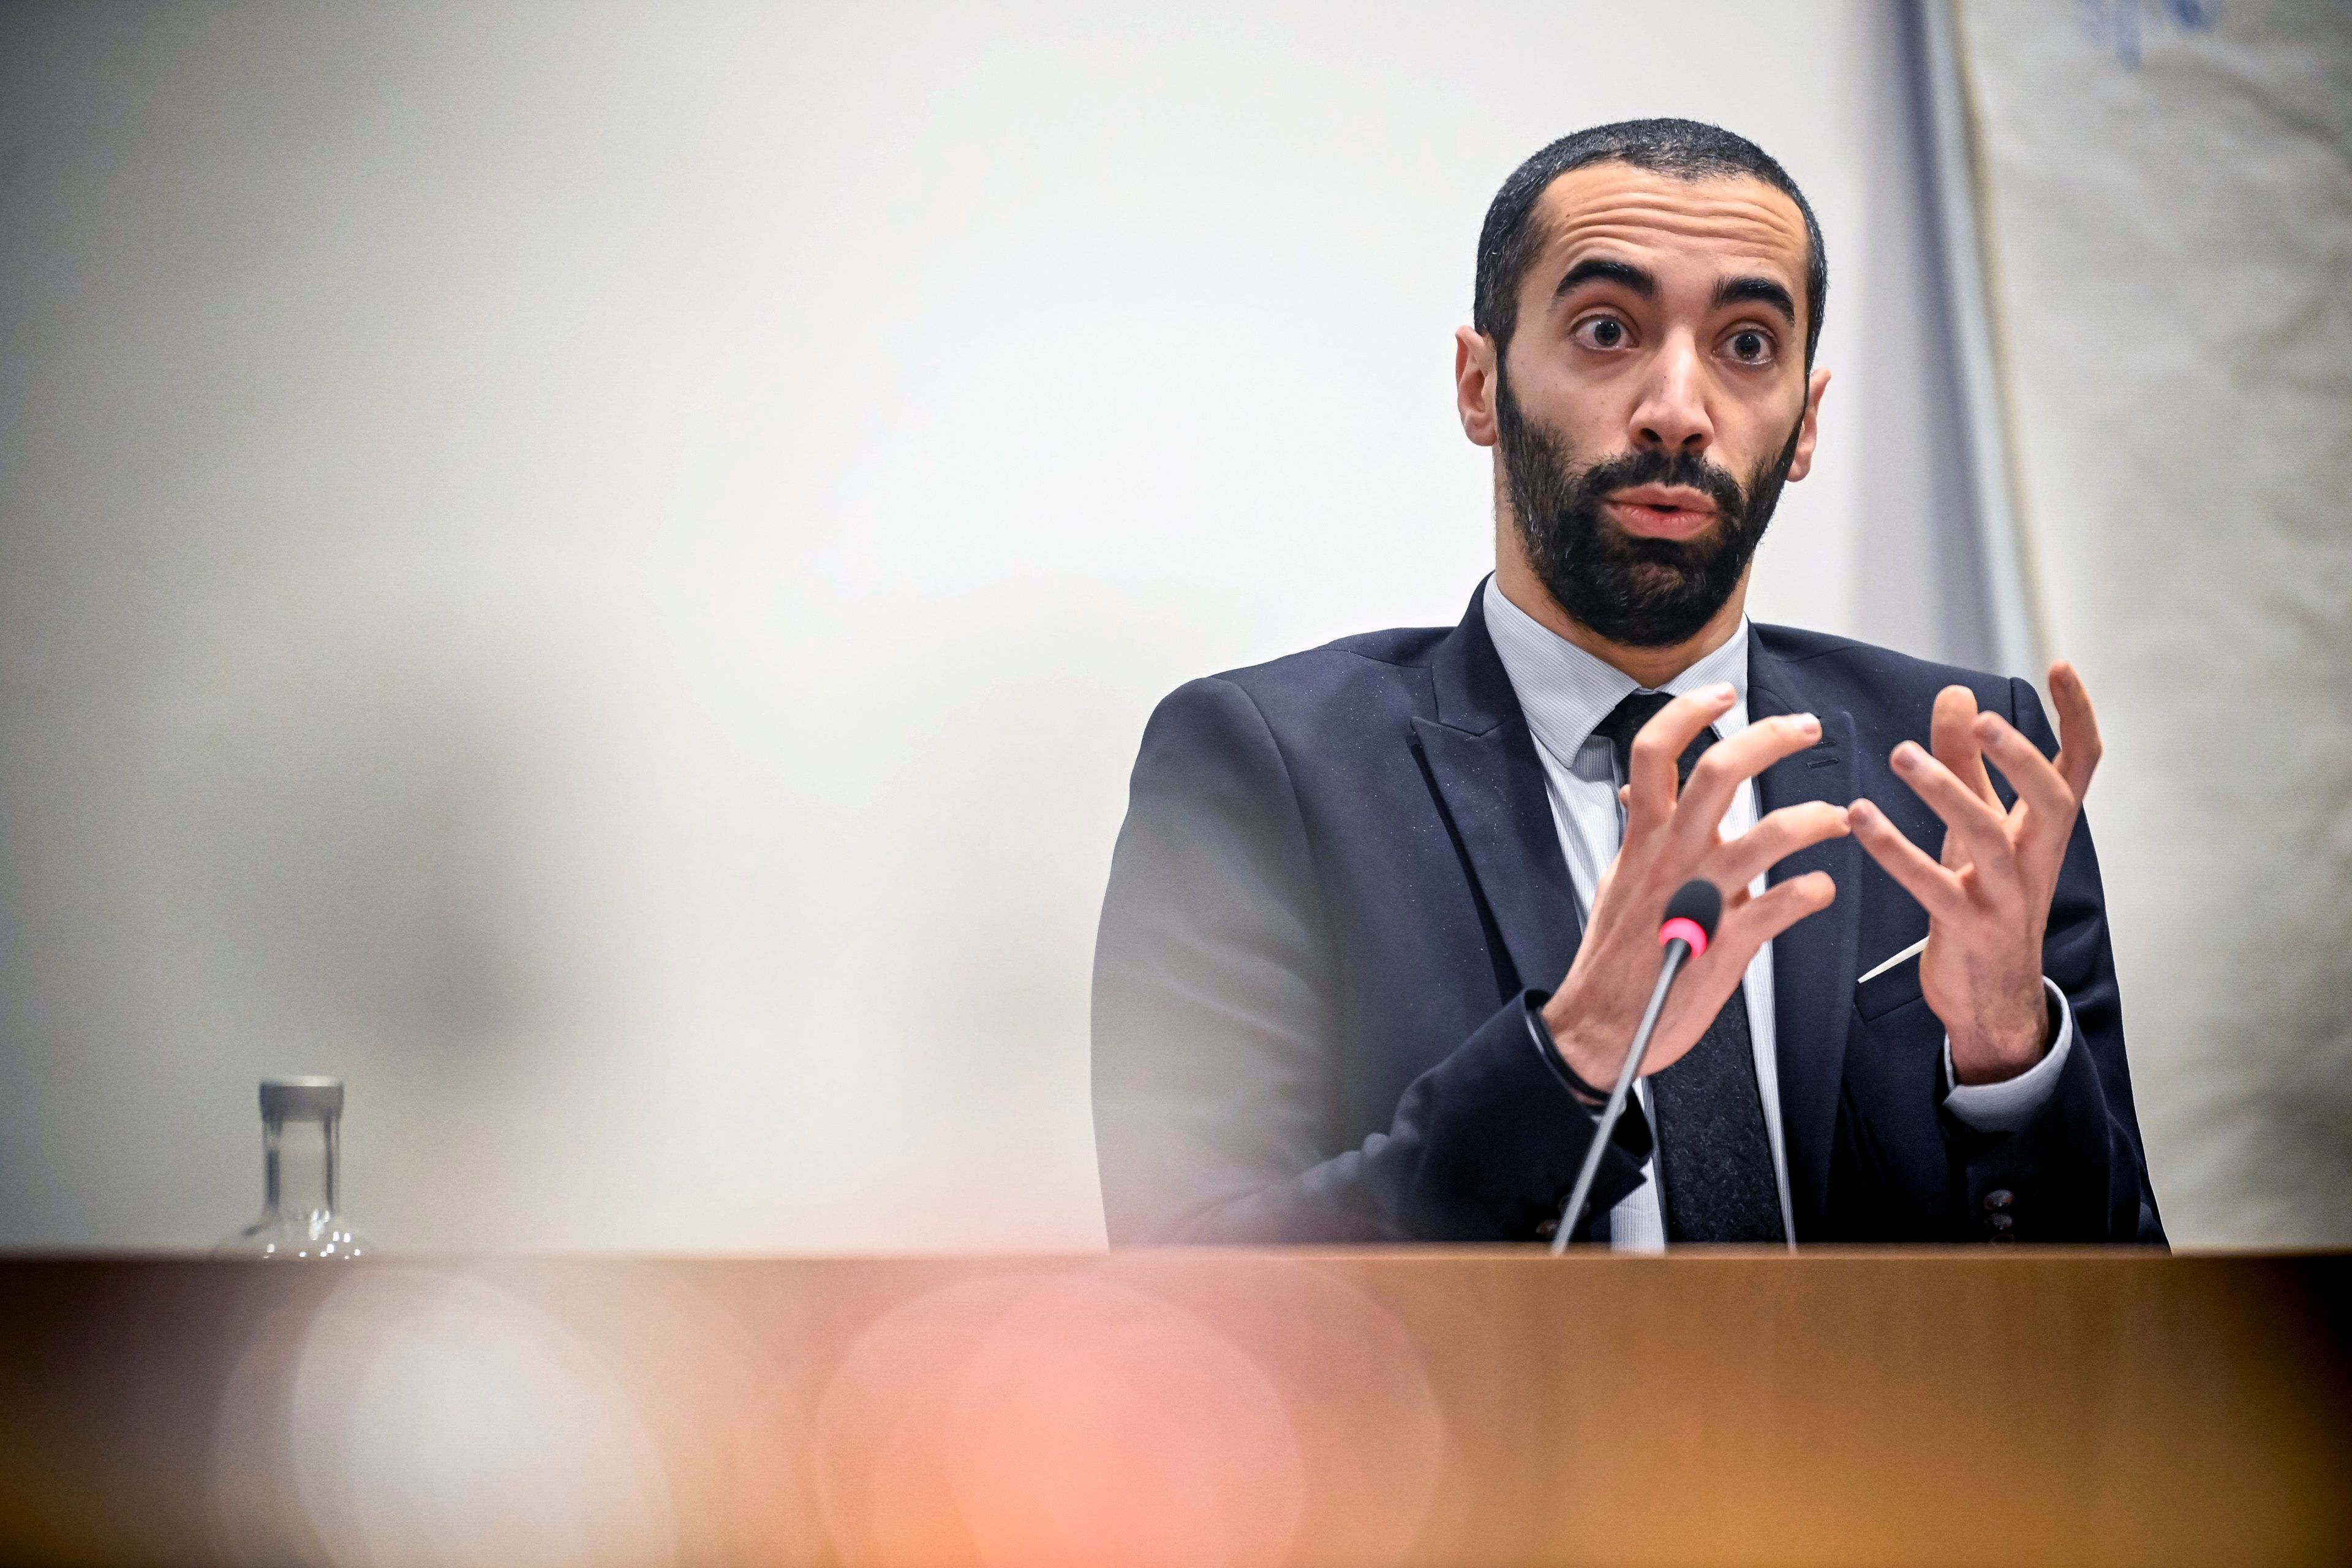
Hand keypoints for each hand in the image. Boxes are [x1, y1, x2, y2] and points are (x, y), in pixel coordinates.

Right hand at [1541, 684, 1849, 1090]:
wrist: (1603, 1026)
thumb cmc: (1615, 956)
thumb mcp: (1616, 880)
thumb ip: (1639, 834)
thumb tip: (1638, 794)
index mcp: (1644, 839)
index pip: (1654, 753)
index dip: (1688, 713)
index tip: (1722, 694)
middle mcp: (1671, 859)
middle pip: (1716, 774)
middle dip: (1768, 740)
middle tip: (1805, 729)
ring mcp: (1699, 900)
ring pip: (1763, 837)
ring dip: (1810, 819)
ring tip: (1836, 817)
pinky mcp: (1726, 946)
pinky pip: (1780, 907)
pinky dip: (1811, 892)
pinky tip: (1821, 888)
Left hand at [1847, 664, 2101, 1084]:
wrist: (1992, 997)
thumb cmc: (1984, 896)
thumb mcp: (1977, 825)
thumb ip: (1965, 760)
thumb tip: (1955, 691)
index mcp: (2044, 830)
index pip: (2080, 765)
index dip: (2077, 715)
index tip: (2060, 665)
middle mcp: (2035, 859)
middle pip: (2051, 800)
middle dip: (2021, 757)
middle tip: (1982, 720)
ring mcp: (2006, 898)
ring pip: (1986, 839)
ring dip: (1945, 792)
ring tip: (1900, 754)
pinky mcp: (1966, 929)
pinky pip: (1932, 886)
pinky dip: (1894, 850)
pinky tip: (1858, 817)